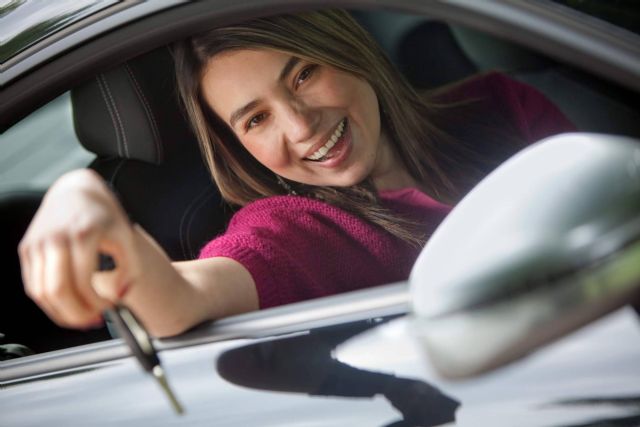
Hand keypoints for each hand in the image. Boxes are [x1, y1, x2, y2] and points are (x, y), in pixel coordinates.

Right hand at [19, 169, 139, 328]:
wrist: (75, 191)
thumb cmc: (101, 215)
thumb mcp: (126, 237)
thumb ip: (130, 268)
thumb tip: (120, 295)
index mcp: (83, 234)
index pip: (84, 281)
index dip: (96, 302)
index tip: (109, 307)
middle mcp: (56, 238)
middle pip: (58, 291)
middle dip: (76, 314)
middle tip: (92, 320)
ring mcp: (37, 243)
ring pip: (41, 292)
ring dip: (60, 313)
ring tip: (80, 316)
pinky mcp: (27, 249)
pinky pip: (33, 285)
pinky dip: (48, 302)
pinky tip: (66, 304)